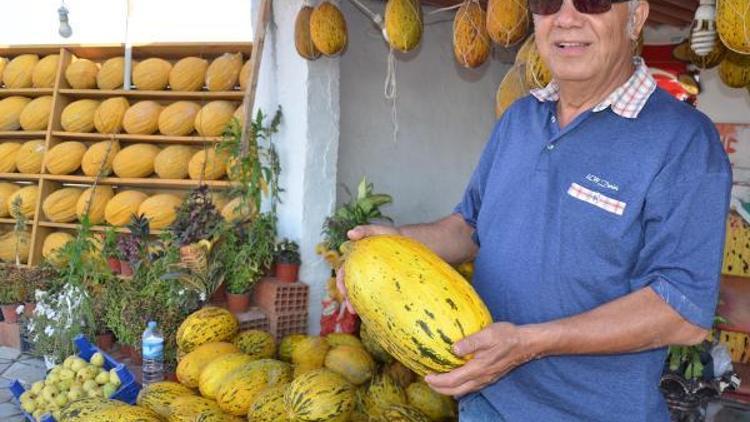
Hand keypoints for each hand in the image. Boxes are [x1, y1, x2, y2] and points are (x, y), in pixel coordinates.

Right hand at [336, 224, 399, 312]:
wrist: (411, 243)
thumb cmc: (392, 236)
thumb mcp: (379, 231)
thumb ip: (365, 230)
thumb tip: (350, 233)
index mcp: (356, 260)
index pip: (344, 273)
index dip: (341, 283)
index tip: (343, 292)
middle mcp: (362, 271)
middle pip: (351, 287)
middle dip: (349, 299)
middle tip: (352, 309)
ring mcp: (372, 279)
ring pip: (361, 294)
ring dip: (358, 304)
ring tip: (360, 314)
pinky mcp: (383, 285)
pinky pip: (375, 296)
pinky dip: (372, 305)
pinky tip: (375, 312)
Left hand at [424, 322, 540, 396]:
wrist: (526, 344)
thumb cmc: (507, 337)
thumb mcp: (487, 334)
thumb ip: (470, 342)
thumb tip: (453, 349)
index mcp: (478, 369)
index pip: (452, 380)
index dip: (438, 381)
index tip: (426, 376)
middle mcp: (481, 378)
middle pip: (456, 390)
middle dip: (440, 389)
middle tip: (428, 381)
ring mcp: (487, 379)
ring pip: (464, 390)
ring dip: (449, 389)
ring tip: (439, 382)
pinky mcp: (490, 377)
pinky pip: (471, 387)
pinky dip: (459, 386)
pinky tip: (457, 379)